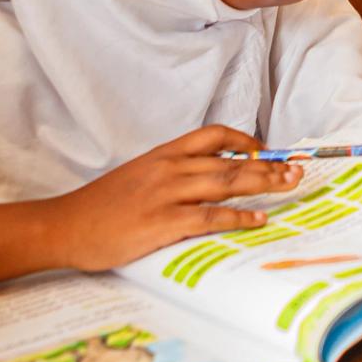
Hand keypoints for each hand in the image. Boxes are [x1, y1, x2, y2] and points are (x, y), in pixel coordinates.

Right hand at [48, 126, 302, 271]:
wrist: (64, 226)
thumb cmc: (101, 206)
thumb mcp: (138, 175)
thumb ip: (171, 171)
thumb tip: (208, 174)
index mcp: (164, 154)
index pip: (213, 135)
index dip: (245, 140)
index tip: (267, 149)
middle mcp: (169, 169)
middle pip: (230, 160)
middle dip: (269, 165)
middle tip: (297, 169)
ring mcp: (166, 194)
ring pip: (226, 183)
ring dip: (263, 184)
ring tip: (289, 186)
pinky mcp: (162, 222)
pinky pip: (210, 216)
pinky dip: (238, 216)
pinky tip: (258, 219)